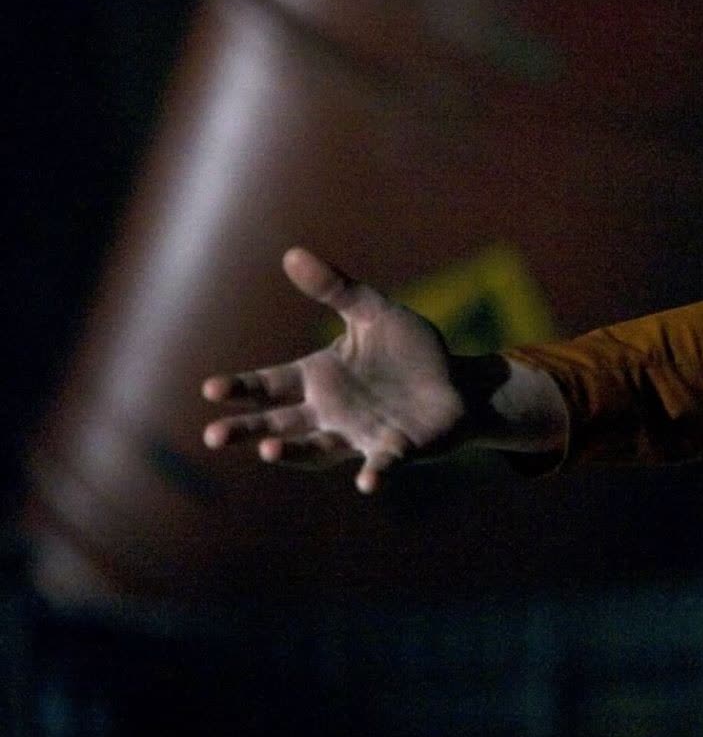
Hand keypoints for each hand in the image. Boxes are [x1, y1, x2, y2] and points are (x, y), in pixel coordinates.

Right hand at [201, 247, 480, 493]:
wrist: (457, 385)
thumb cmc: (410, 352)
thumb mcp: (373, 313)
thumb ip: (335, 289)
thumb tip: (292, 254)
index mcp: (319, 378)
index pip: (270, 384)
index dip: (241, 387)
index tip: (210, 389)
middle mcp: (330, 413)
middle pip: (279, 424)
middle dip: (248, 430)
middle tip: (213, 436)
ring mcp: (360, 435)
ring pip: (317, 450)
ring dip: (292, 452)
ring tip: (266, 451)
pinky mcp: (396, 449)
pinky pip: (381, 463)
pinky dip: (374, 472)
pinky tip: (367, 482)